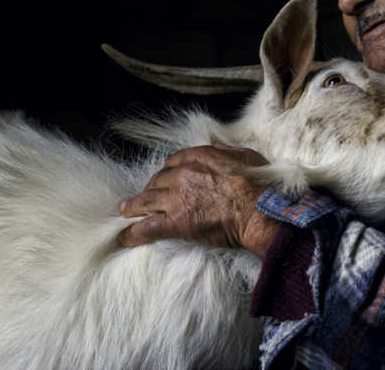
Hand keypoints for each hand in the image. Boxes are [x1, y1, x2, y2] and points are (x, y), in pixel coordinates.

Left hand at [117, 143, 279, 257]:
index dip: (168, 172)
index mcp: (199, 156)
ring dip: (133, 206)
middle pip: (158, 180)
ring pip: (146, 200)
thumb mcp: (246, 157)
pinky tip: (123, 238)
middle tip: (146, 197)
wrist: (260, 212)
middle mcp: (183, 174)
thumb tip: (216, 145)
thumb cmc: (260, 186)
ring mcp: (177, 198)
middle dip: (151, 188)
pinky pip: (147, 227)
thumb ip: (226, 150)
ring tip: (125, 212)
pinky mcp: (176, 222)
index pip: (174, 162)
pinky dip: (133, 233)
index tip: (166, 180)